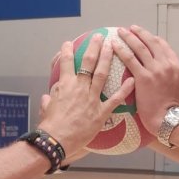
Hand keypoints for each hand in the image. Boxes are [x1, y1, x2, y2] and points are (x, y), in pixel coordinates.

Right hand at [38, 35, 133, 156]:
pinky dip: (124, 89)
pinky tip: (132, 80)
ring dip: (108, 58)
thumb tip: (47, 98)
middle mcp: (79, 87)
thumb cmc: (50, 126)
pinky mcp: (101, 112)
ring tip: (113, 47)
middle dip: (94, 47)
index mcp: (64, 85)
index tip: (68, 43)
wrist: (57, 140)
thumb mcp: (46, 109)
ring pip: (102, 73)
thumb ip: (48, 101)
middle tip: (100, 37)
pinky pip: (115, 99)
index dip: (66, 51)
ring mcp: (91, 98)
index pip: (65, 63)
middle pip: (88, 62)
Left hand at [114, 26, 178, 130]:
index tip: (146, 36)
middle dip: (140, 33)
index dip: (153, 39)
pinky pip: (130, 59)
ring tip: (120, 32)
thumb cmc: (177, 110)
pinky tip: (114, 45)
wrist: (169, 120)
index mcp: (177, 67)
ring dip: (129, 37)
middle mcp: (166, 65)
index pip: (163, 46)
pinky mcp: (143, 78)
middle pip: (151, 42)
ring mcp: (154, 70)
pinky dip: (121, 50)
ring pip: (140, 47)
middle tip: (131, 28)